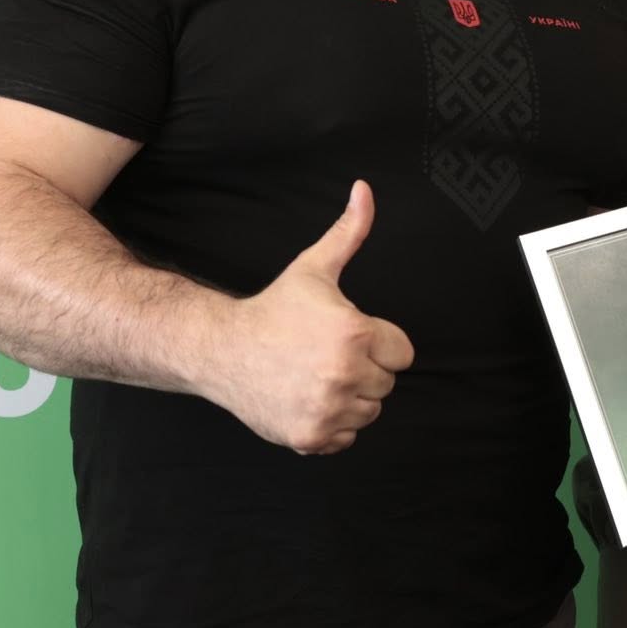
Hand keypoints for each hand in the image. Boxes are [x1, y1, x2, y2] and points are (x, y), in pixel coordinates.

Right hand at [206, 180, 414, 452]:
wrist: (224, 350)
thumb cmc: (274, 309)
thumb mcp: (314, 268)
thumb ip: (349, 232)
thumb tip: (365, 190)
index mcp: (354, 334)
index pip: (403, 353)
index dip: (378, 341)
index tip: (347, 334)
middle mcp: (345, 375)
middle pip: (387, 383)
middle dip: (365, 368)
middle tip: (327, 354)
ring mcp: (327, 410)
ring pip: (369, 411)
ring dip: (351, 397)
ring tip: (317, 374)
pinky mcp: (311, 437)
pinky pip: (347, 437)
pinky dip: (332, 424)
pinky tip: (308, 398)